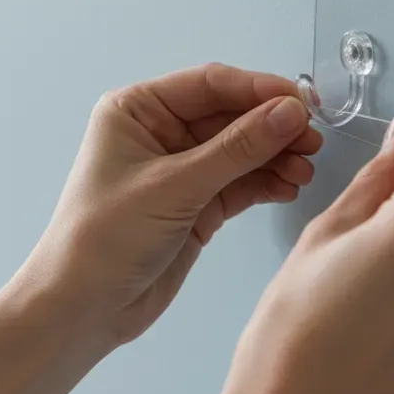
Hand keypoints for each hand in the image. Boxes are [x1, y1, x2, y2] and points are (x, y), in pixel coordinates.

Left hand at [20, 63, 323, 347]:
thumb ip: (236, 149)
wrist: (82, 308)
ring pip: (240, 151)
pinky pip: (239, 182)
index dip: (258, 90)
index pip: (209, 85)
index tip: (301, 102)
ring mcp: (179, 170)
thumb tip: (289, 112)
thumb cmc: (103, 238)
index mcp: (137, 110)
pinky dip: (265, 183)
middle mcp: (158, 133)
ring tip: (305, 169)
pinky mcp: (194, 204)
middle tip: (311, 140)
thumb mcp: (174, 186)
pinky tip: (288, 185)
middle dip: (272, 127)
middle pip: (229, 116)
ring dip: (274, 157)